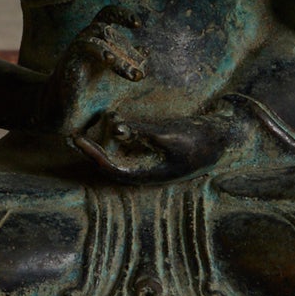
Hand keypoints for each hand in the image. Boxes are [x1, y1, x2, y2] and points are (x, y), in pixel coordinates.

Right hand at [38, 5, 147, 133]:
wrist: (73, 118)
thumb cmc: (95, 97)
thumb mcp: (120, 80)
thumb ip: (132, 64)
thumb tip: (146, 49)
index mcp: (97, 42)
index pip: (107, 16)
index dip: (122, 15)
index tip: (138, 24)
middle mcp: (85, 41)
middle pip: (107, 30)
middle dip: (127, 52)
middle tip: (140, 76)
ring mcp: (75, 50)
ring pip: (98, 37)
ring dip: (120, 58)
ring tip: (134, 77)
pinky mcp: (68, 61)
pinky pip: (83, 46)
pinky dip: (99, 51)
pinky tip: (111, 61)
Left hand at [71, 110, 236, 183]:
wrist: (222, 140)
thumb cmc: (198, 140)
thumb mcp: (170, 134)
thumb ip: (142, 131)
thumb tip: (115, 126)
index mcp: (149, 174)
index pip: (111, 169)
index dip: (92, 155)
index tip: (76, 139)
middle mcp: (146, 171)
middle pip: (111, 164)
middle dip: (91, 151)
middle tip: (71, 134)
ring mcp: (151, 162)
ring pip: (119, 156)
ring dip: (101, 144)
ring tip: (83, 128)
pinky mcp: (155, 152)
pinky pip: (129, 148)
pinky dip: (116, 136)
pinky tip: (109, 120)